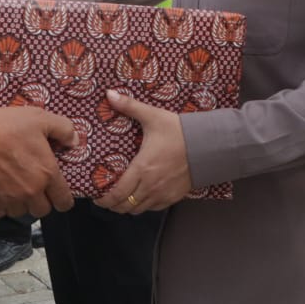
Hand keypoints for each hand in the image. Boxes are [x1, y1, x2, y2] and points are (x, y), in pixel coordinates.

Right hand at [0, 105, 76, 217]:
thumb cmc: (5, 127)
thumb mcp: (39, 118)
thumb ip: (63, 129)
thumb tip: (74, 142)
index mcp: (47, 174)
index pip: (64, 201)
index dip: (63, 199)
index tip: (58, 194)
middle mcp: (32, 192)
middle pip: (43, 211)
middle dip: (41, 201)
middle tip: (34, 187)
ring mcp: (11, 200)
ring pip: (23, 213)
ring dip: (21, 204)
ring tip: (15, 188)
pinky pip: (2, 212)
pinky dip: (2, 205)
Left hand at [93, 90, 191, 213]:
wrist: (208, 144)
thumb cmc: (179, 131)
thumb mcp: (153, 116)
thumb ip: (130, 106)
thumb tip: (109, 94)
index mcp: (142, 168)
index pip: (118, 194)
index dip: (105, 200)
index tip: (96, 197)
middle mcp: (151, 185)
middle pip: (126, 206)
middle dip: (113, 205)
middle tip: (106, 198)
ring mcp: (163, 193)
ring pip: (139, 209)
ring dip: (128, 207)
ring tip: (121, 199)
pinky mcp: (174, 196)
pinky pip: (154, 208)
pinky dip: (144, 206)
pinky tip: (141, 197)